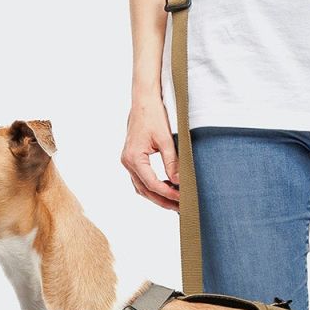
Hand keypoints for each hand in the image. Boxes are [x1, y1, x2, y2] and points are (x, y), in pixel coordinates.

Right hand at [120, 94, 178, 210]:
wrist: (143, 100)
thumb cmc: (154, 115)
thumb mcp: (166, 139)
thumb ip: (172, 162)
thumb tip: (180, 181)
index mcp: (134, 157)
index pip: (152, 183)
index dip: (168, 193)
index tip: (182, 198)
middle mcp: (127, 161)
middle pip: (144, 190)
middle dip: (162, 201)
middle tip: (180, 208)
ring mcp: (127, 160)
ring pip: (141, 187)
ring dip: (157, 196)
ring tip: (175, 203)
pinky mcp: (132, 158)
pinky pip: (140, 178)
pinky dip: (152, 187)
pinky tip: (166, 188)